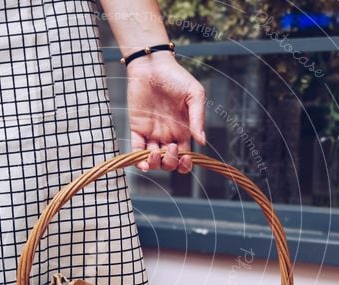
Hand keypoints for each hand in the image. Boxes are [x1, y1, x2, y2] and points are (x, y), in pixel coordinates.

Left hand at [126, 52, 205, 173]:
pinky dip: (139, 160)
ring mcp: (152, 133)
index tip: (185, 159)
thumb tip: (202, 141)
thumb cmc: (175, 76)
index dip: (185, 164)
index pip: (185, 156)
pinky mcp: (137, 128)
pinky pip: (136, 150)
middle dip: (170, 163)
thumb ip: (198, 118)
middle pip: (169, 162)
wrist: (152, 65)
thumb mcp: (194, 94)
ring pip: (153, 160)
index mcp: (183, 130)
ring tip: (155, 153)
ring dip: (155, 164)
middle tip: (170, 148)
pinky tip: (143, 162)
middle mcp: (168, 135)